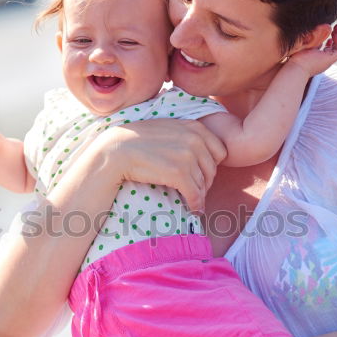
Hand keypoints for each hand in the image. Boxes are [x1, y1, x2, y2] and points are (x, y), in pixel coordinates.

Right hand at [98, 119, 226, 211]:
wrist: (116, 150)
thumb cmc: (138, 141)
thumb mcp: (167, 127)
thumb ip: (186, 134)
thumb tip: (200, 149)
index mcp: (194, 127)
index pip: (220, 151)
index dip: (211, 165)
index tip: (202, 174)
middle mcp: (195, 139)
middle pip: (213, 169)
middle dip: (206, 182)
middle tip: (196, 190)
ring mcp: (188, 156)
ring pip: (204, 183)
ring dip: (199, 194)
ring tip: (192, 200)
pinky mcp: (179, 173)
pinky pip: (195, 194)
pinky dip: (195, 204)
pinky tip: (191, 208)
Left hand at [289, 24, 336, 76]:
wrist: (296, 67)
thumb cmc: (295, 58)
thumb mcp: (304, 46)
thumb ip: (309, 40)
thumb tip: (313, 30)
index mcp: (317, 59)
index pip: (327, 49)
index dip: (330, 40)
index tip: (329, 32)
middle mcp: (323, 61)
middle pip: (334, 48)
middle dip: (336, 37)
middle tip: (336, 27)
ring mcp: (327, 61)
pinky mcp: (330, 60)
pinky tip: (336, 33)